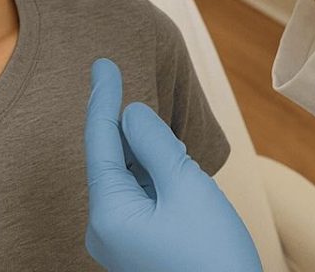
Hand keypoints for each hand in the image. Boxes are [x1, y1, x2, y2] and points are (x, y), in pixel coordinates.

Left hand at [84, 58, 262, 271]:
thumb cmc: (214, 260)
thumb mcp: (186, 189)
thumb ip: (155, 146)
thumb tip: (132, 114)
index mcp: (109, 213)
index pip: (100, 140)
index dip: (103, 97)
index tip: (102, 63)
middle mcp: (106, 230)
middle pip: (109, 159)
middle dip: (116, 120)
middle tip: (112, 74)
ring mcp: (122, 244)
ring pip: (126, 179)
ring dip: (137, 147)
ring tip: (147, 117)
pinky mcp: (141, 251)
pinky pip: (138, 199)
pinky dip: (148, 172)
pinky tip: (161, 157)